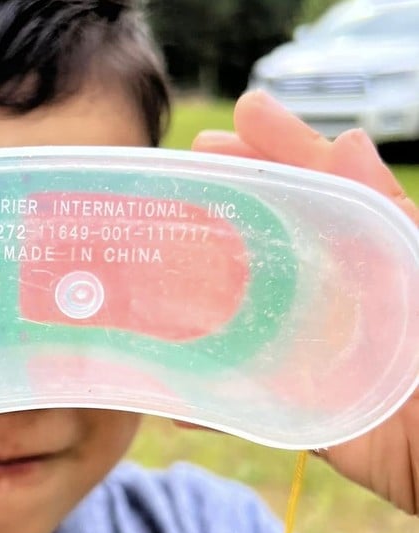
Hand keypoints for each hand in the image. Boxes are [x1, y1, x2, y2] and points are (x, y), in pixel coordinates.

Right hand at [192, 90, 417, 515]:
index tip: (224, 129)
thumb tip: (348, 142)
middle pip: (260, 240)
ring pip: (233, 309)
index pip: (312, 189)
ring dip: (186, 293)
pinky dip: (193, 391)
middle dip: (213, 210)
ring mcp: (302, 347)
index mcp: (365, 252)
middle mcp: (326, 292)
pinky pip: (232, 391)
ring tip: (140, 272)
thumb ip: (392, 214)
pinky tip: (159, 382)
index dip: (270, 152)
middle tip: (168, 186)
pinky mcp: (289, 403)